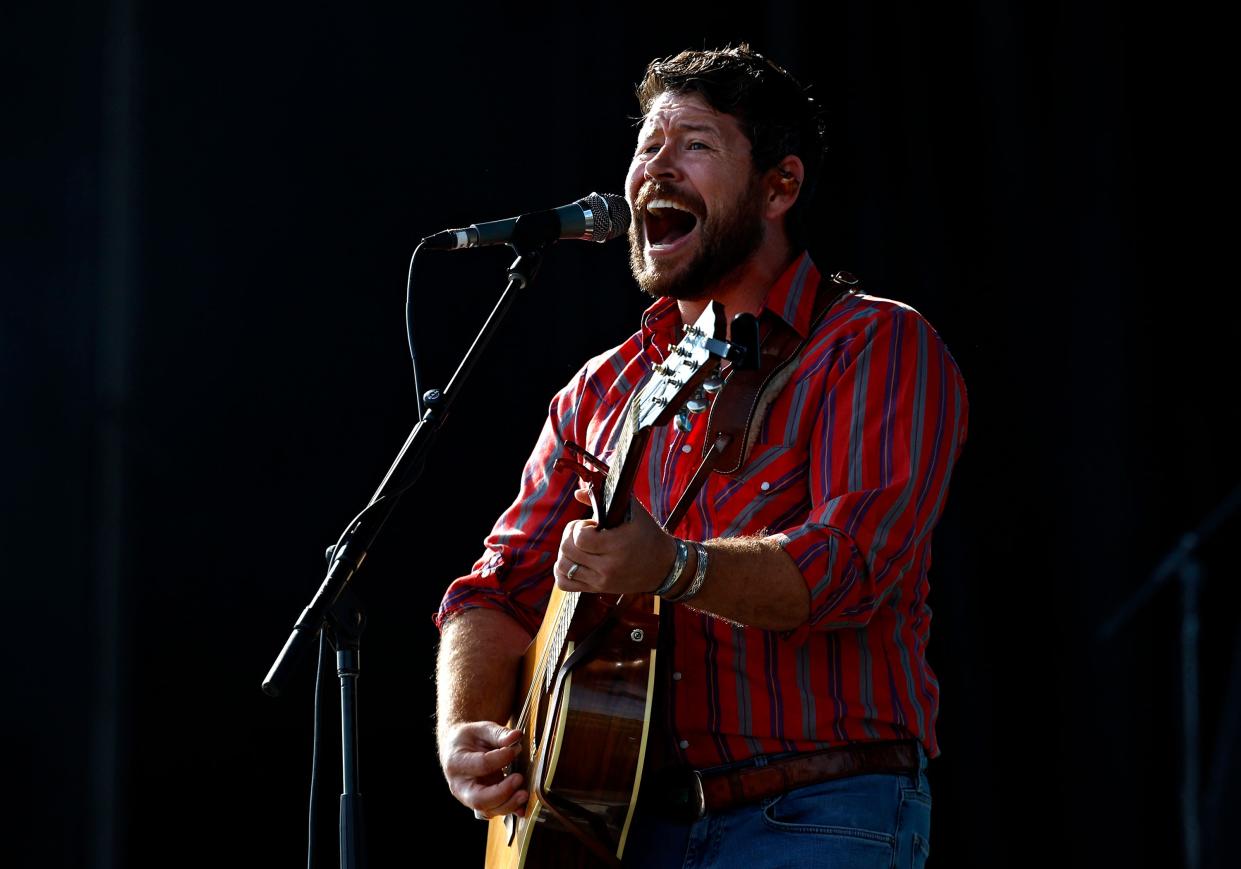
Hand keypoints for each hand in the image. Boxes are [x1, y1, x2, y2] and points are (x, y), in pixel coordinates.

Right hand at [439, 722, 527, 818]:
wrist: (458, 750)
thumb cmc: (469, 739)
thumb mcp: (481, 729)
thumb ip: (499, 734)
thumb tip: (516, 736)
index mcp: (457, 763)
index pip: (481, 765)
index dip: (501, 758)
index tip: (516, 749)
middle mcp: (460, 786)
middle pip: (479, 799)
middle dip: (502, 792)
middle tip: (519, 778)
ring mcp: (469, 798)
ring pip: (488, 809)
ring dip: (509, 804)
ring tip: (524, 793)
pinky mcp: (481, 804)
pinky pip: (495, 812)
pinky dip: (510, 810)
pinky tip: (522, 807)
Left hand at [554, 491, 675, 594]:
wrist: (663, 566)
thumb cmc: (647, 535)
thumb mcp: (632, 511)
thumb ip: (604, 498)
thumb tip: (577, 492)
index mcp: (617, 546)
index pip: (580, 538)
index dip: (579, 527)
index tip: (591, 525)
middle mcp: (607, 567)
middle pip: (567, 551)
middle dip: (569, 536)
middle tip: (583, 532)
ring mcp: (601, 581)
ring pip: (563, 567)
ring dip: (565, 552)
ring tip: (579, 546)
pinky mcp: (597, 589)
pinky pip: (564, 584)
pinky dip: (562, 571)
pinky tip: (573, 561)